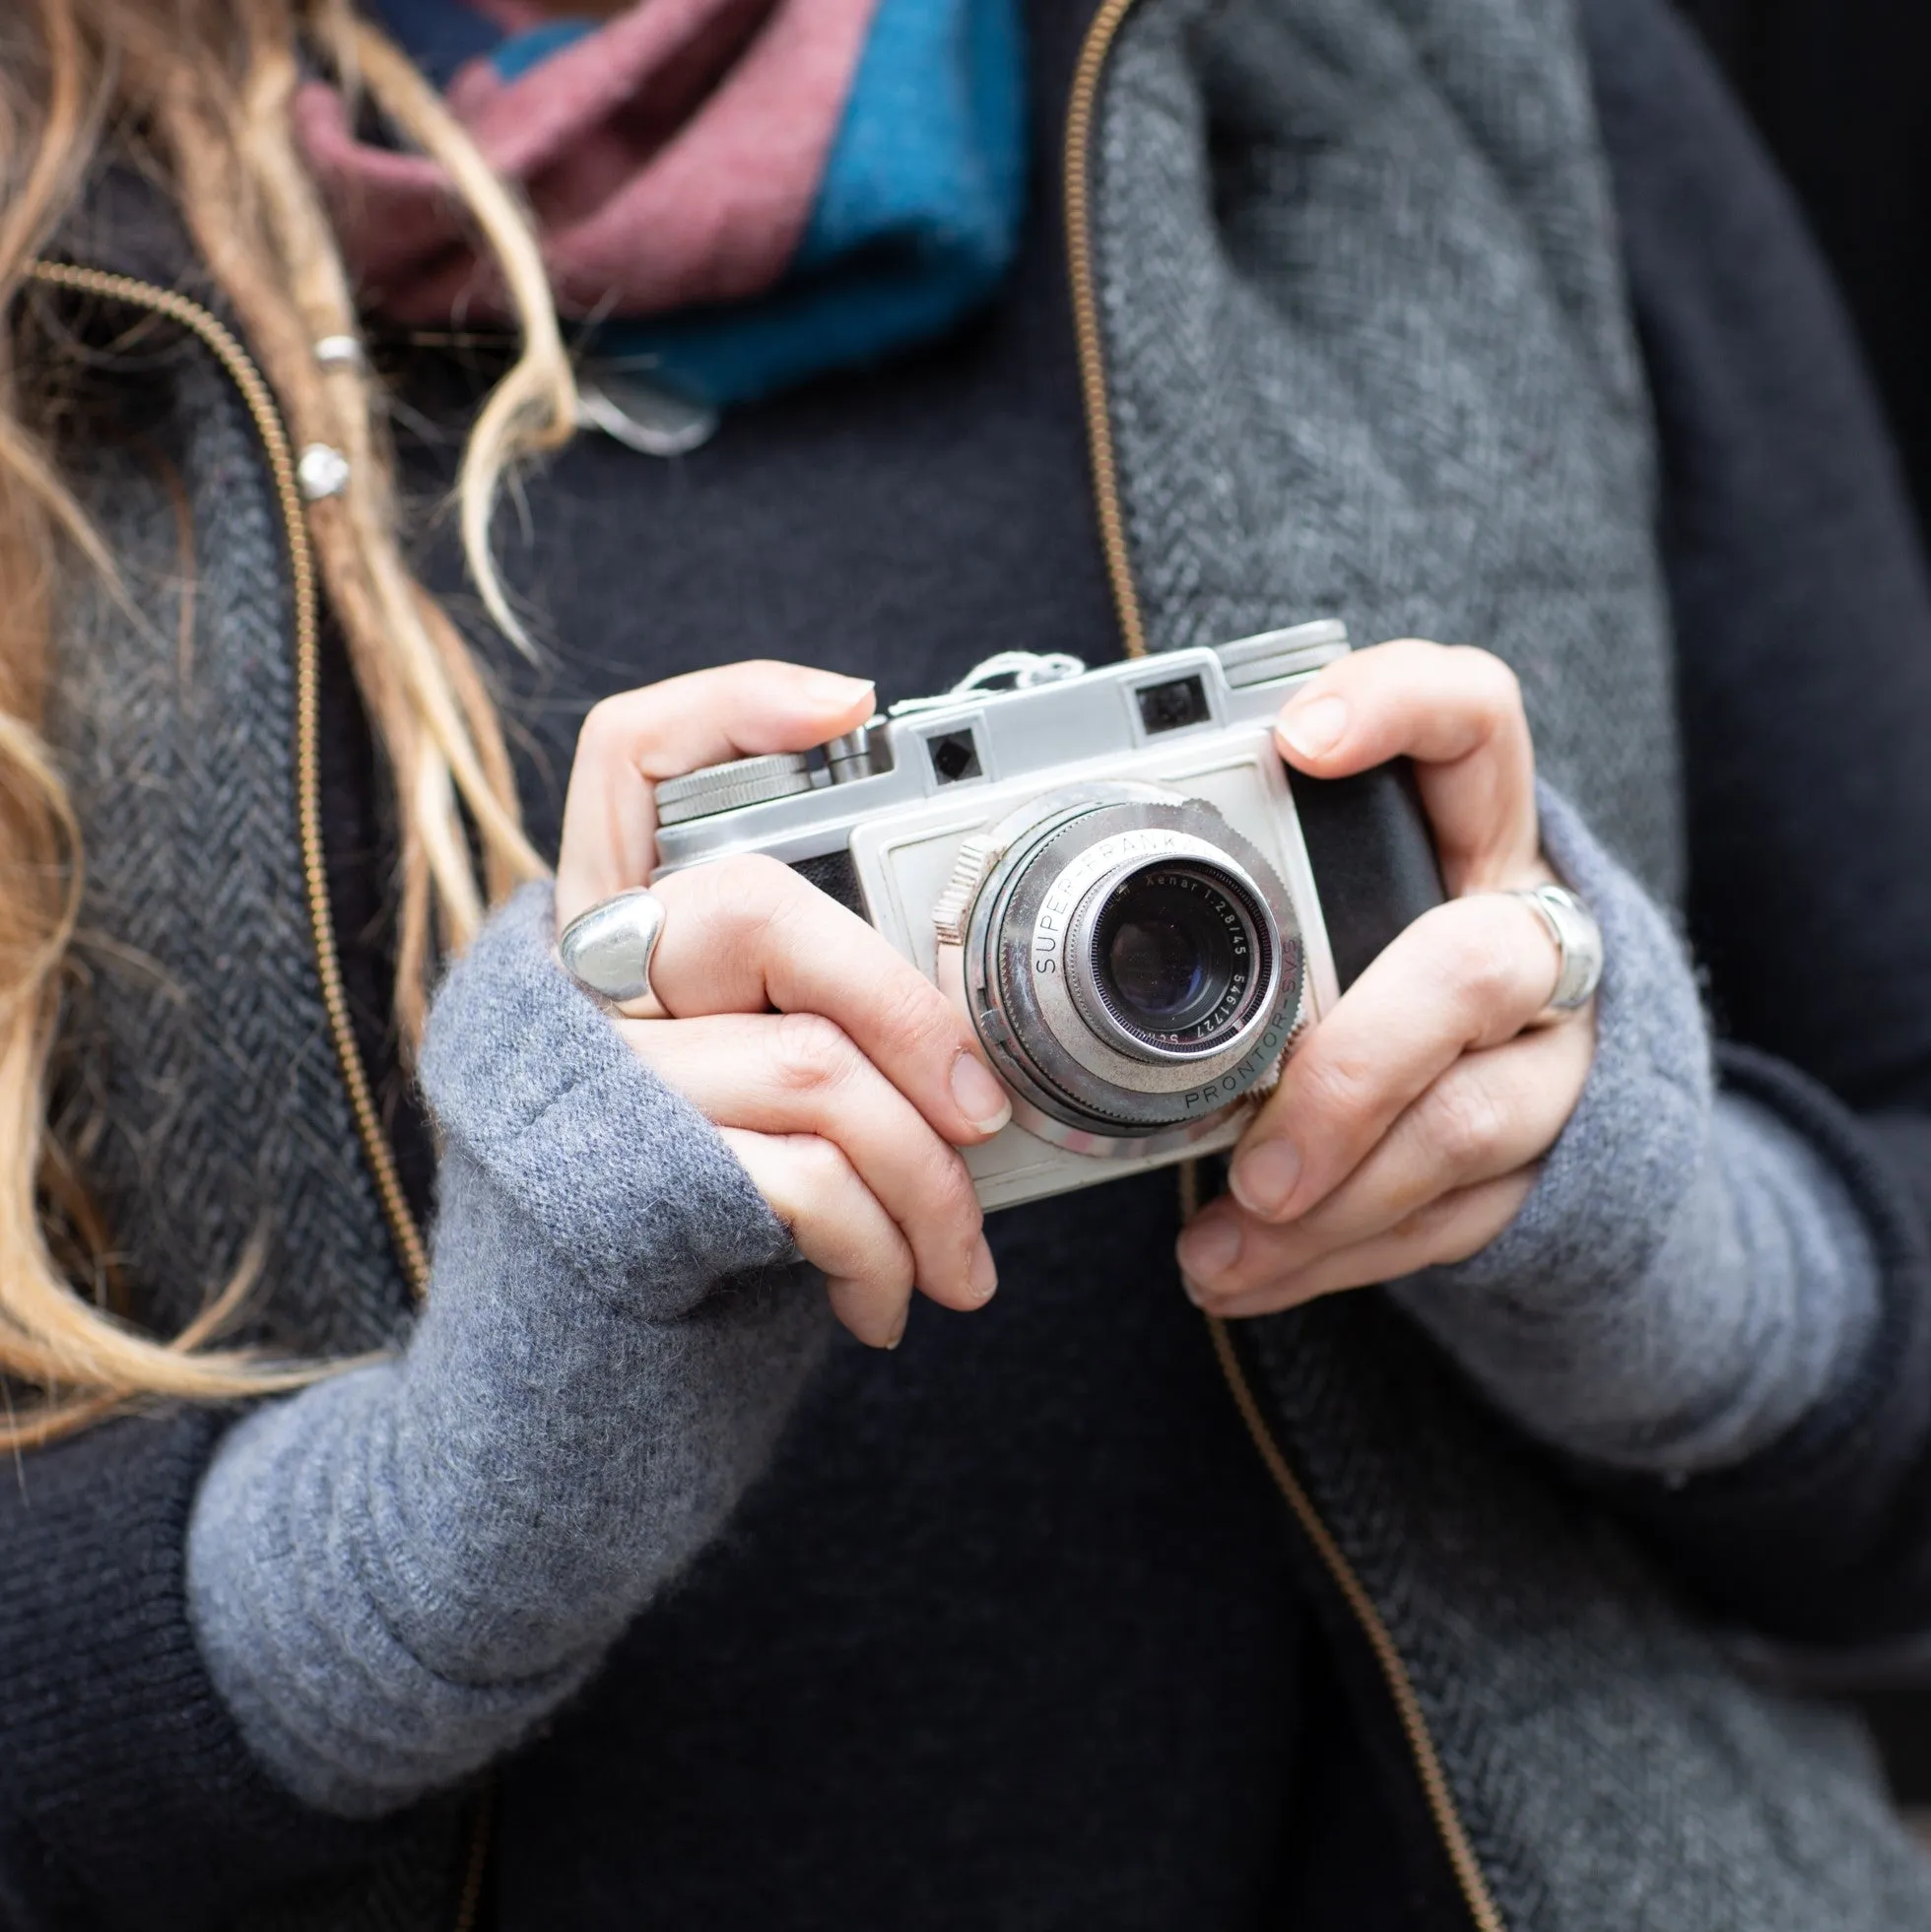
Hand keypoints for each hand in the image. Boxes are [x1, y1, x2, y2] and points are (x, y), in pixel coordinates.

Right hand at [557, 662, 1010, 1349]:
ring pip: (810, 1065)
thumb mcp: (730, 1120)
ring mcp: (587, 1093)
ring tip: (955, 1261)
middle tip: (984, 1112)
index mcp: (599, 949)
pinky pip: (803, 1180)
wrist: (551, 1435)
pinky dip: (880, 1250)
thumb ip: (794, 1035)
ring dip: (926, 1181)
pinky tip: (881, 1304)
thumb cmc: (674, 1259)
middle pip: (750, 909)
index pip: (626, 763)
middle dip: (906, 1010)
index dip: (729, 707)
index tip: (851, 704)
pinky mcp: (615, 1191)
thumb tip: (963, 1050)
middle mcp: (574, 997)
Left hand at [1174, 640, 1595, 1315]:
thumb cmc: (1375, 968)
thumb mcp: (1329, 903)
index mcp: (1471, 831)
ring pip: (1471, 1122)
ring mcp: (1556, 1049)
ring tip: (1224, 1245)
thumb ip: (1237, 895)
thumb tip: (1028, 943)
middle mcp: (1531, 928)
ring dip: (1334, 1201)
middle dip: (1350, 1076)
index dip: (1401, 710)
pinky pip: (1456, 1217)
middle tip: (1250, 1160)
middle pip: (1475, 967)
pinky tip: (1253, 1273)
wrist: (1508, 1080)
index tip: (1297, 740)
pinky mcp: (1548, 1156)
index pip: (1473, 720)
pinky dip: (1340, 1256)